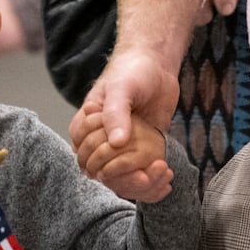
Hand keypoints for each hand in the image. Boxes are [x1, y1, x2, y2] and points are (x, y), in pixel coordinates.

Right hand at [69, 49, 177, 202]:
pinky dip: (151, 181)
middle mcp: (98, 141)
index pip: (86, 158)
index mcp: (84, 128)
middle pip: (103, 174)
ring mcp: (119, 148)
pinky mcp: (139, 150)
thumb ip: (115, 114)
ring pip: (121, 178)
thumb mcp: (121, 88)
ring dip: (141, 184)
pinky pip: (139, 173)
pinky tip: (166, 178)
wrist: (156, 64)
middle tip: (151, 172)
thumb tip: (116, 143)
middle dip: (127, 179)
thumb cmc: (131, 70)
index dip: (105, 166)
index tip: (132, 162)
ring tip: (162, 172)